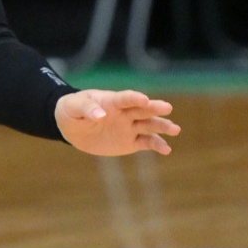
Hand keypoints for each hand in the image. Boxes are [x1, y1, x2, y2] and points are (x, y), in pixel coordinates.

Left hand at [56, 90, 178, 156]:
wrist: (73, 127)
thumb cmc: (72, 110)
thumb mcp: (74, 107)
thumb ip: (87, 109)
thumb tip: (100, 114)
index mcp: (111, 100)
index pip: (125, 98)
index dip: (134, 98)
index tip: (144, 99)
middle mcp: (124, 113)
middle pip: (142, 110)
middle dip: (154, 109)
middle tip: (167, 108)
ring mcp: (129, 127)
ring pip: (148, 125)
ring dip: (161, 127)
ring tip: (175, 130)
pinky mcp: (130, 142)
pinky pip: (146, 143)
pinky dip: (157, 145)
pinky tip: (166, 149)